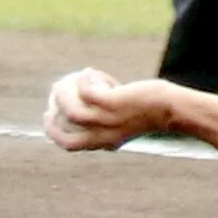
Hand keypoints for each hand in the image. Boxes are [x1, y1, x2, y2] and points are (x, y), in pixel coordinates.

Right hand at [43, 69, 169, 151]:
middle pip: (66, 138)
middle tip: (49, 105)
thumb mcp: (127, 121)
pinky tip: (91, 72)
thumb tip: (96, 104)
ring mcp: (107, 121)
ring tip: (66, 82)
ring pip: (71, 112)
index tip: (50, 117)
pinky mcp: (112, 104)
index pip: (72, 145)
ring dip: (62, 96)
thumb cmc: (150, 113)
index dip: (55, 133)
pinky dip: (85, 79)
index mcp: (104, 143)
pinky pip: (87, 90)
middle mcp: (103, 136)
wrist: (169, 109)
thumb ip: (111, 120)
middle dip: (50, 125)